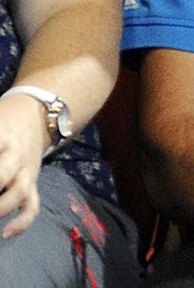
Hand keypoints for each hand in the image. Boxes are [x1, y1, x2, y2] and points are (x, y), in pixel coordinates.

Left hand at [0, 94, 46, 237]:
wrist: (35, 113)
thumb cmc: (0, 120)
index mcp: (0, 136)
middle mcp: (14, 154)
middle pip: (2, 174)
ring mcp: (26, 170)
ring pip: (19, 192)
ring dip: (0, 208)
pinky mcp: (33, 183)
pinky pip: (32, 205)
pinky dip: (21, 222)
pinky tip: (5, 234)